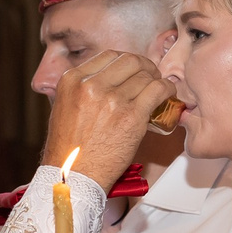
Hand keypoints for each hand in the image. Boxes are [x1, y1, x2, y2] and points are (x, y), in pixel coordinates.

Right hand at [42, 52, 173, 183]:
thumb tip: (110, 79)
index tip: (133, 71)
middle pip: (130, 61)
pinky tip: (167, 95)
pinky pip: (158, 90)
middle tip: (150, 77)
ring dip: (156, 80)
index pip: (109, 56)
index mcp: (72, 80)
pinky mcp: (131, 116)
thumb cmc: (69, 149)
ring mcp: (112, 99)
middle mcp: (91, 85)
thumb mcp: (64, 107)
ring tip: (159, 89)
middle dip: (144, 67)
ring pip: (145, 75)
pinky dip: (167, 90)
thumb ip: (83, 89)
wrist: (73, 176)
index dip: (126, 62)